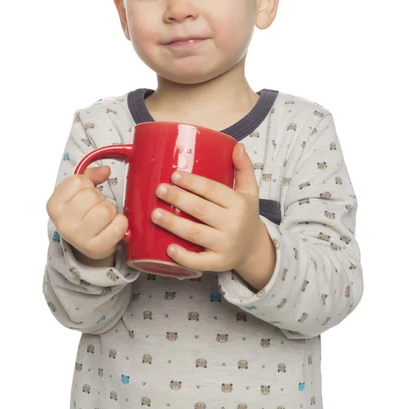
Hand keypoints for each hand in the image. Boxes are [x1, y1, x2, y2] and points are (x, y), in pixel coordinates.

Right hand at [46, 166, 128, 261]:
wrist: (87, 243)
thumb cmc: (82, 213)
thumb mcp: (78, 192)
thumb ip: (90, 175)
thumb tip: (105, 170)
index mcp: (54, 205)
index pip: (77, 181)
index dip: (87, 185)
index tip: (84, 194)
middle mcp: (62, 223)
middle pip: (92, 196)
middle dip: (99, 198)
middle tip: (95, 208)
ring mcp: (78, 238)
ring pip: (106, 210)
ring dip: (110, 211)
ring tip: (103, 218)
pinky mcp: (96, 248)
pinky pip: (118, 226)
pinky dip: (120, 223)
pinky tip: (111, 226)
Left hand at [151, 143, 263, 272]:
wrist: (254, 249)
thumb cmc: (245, 215)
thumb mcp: (250, 191)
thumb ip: (244, 167)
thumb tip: (237, 145)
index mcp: (239, 204)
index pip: (213, 191)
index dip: (193, 183)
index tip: (174, 175)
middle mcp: (233, 224)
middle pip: (201, 210)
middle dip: (178, 199)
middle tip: (159, 190)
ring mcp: (225, 245)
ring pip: (196, 234)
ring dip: (174, 224)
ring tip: (154, 214)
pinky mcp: (219, 263)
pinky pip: (199, 262)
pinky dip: (183, 257)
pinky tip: (168, 248)